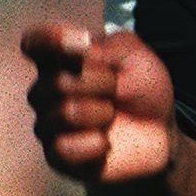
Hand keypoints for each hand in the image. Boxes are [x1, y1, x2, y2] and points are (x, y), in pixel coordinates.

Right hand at [22, 23, 174, 185]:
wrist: (161, 131)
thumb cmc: (142, 88)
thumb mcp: (135, 56)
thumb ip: (107, 45)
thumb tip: (79, 47)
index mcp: (62, 59)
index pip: (34, 42)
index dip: (50, 40)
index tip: (83, 42)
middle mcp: (46, 90)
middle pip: (58, 82)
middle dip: (103, 84)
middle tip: (118, 89)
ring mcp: (49, 124)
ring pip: (66, 113)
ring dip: (103, 113)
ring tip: (112, 115)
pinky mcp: (57, 156)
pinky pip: (64, 148)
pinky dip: (96, 144)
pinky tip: (106, 142)